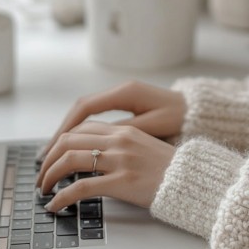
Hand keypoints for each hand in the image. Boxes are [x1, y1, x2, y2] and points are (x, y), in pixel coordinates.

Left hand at [36, 121, 173, 210]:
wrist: (192, 180)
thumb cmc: (171, 169)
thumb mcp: (145, 147)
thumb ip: (121, 146)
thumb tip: (95, 156)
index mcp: (124, 130)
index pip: (81, 128)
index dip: (60, 143)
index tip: (53, 157)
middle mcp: (119, 141)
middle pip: (68, 141)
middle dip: (49, 159)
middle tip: (42, 175)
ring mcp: (120, 160)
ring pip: (69, 160)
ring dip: (50, 176)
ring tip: (44, 189)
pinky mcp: (122, 182)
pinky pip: (81, 187)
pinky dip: (62, 196)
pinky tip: (56, 205)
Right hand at [37, 80, 185, 162]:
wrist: (201, 112)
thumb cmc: (183, 119)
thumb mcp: (153, 127)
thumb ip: (125, 133)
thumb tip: (98, 144)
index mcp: (126, 94)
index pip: (86, 108)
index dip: (67, 127)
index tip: (54, 146)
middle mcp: (121, 92)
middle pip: (81, 110)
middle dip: (62, 133)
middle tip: (47, 155)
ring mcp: (123, 98)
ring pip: (87, 115)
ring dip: (70, 134)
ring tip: (55, 155)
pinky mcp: (128, 107)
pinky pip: (98, 119)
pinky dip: (84, 133)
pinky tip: (77, 149)